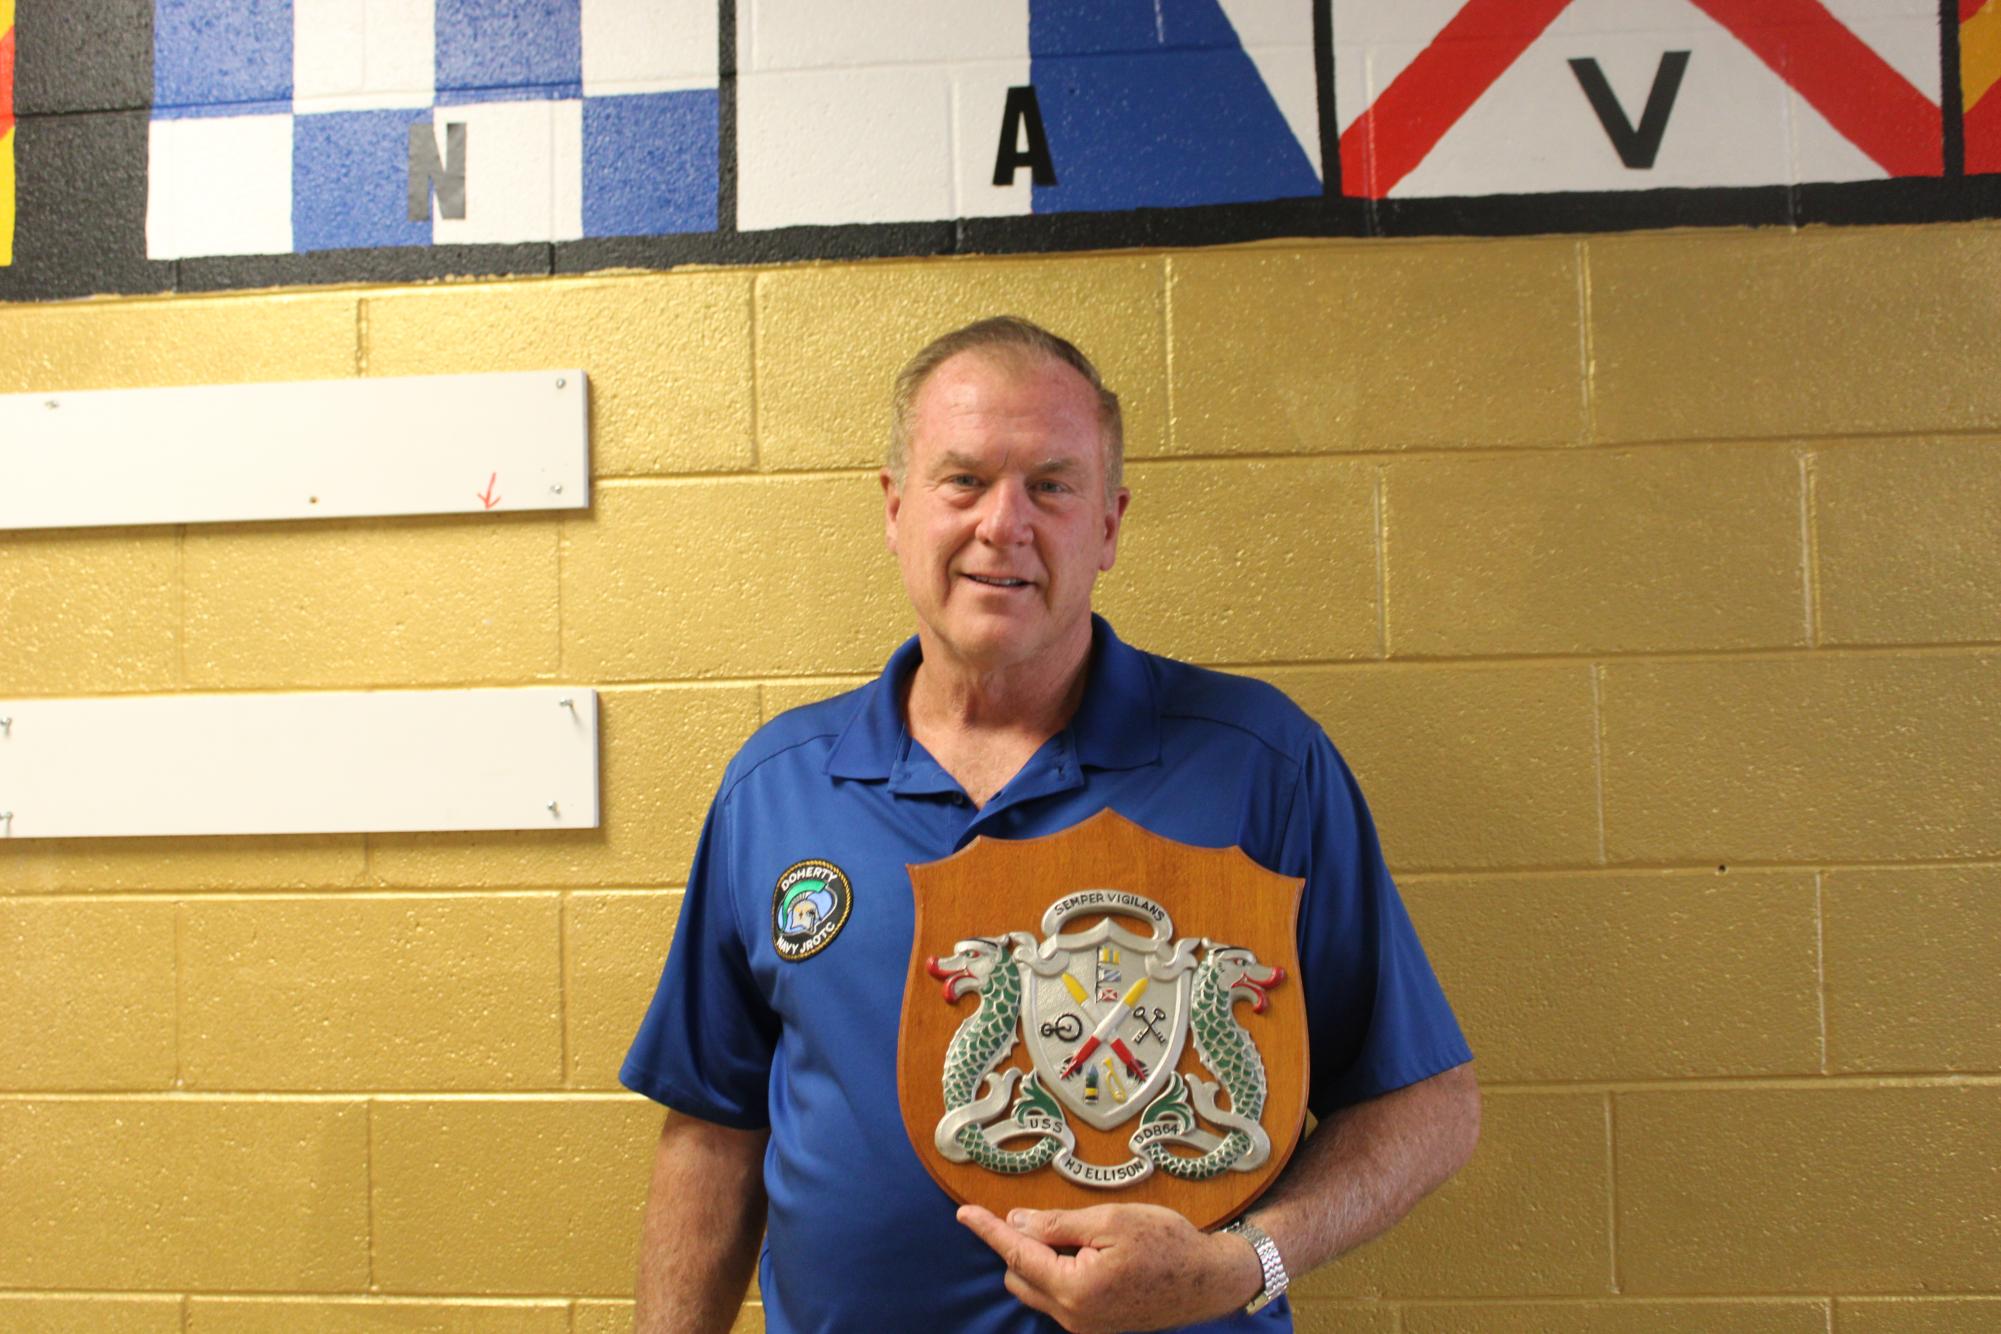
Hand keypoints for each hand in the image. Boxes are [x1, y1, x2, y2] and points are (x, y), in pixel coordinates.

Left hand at [957, 1202, 1264, 1332]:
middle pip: (1020, 1275)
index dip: (989, 1230)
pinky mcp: (1096, 1326)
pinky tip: (1085, 1254)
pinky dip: (1058, 1273)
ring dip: (1040, 1260)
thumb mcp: (1110, 1220)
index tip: (964, 1212)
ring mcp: (1084, 1326)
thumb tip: (1017, 1222)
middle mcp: (1073, 1316)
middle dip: (1021, 1244)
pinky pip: (1058, 1299)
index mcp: (1074, 1288)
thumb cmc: (1166, 1242)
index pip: (1017, 1253)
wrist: (1208, 1280)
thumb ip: (1058, 1224)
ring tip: (1076, 1236)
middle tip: (1046, 1216)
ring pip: (1037, 1288)